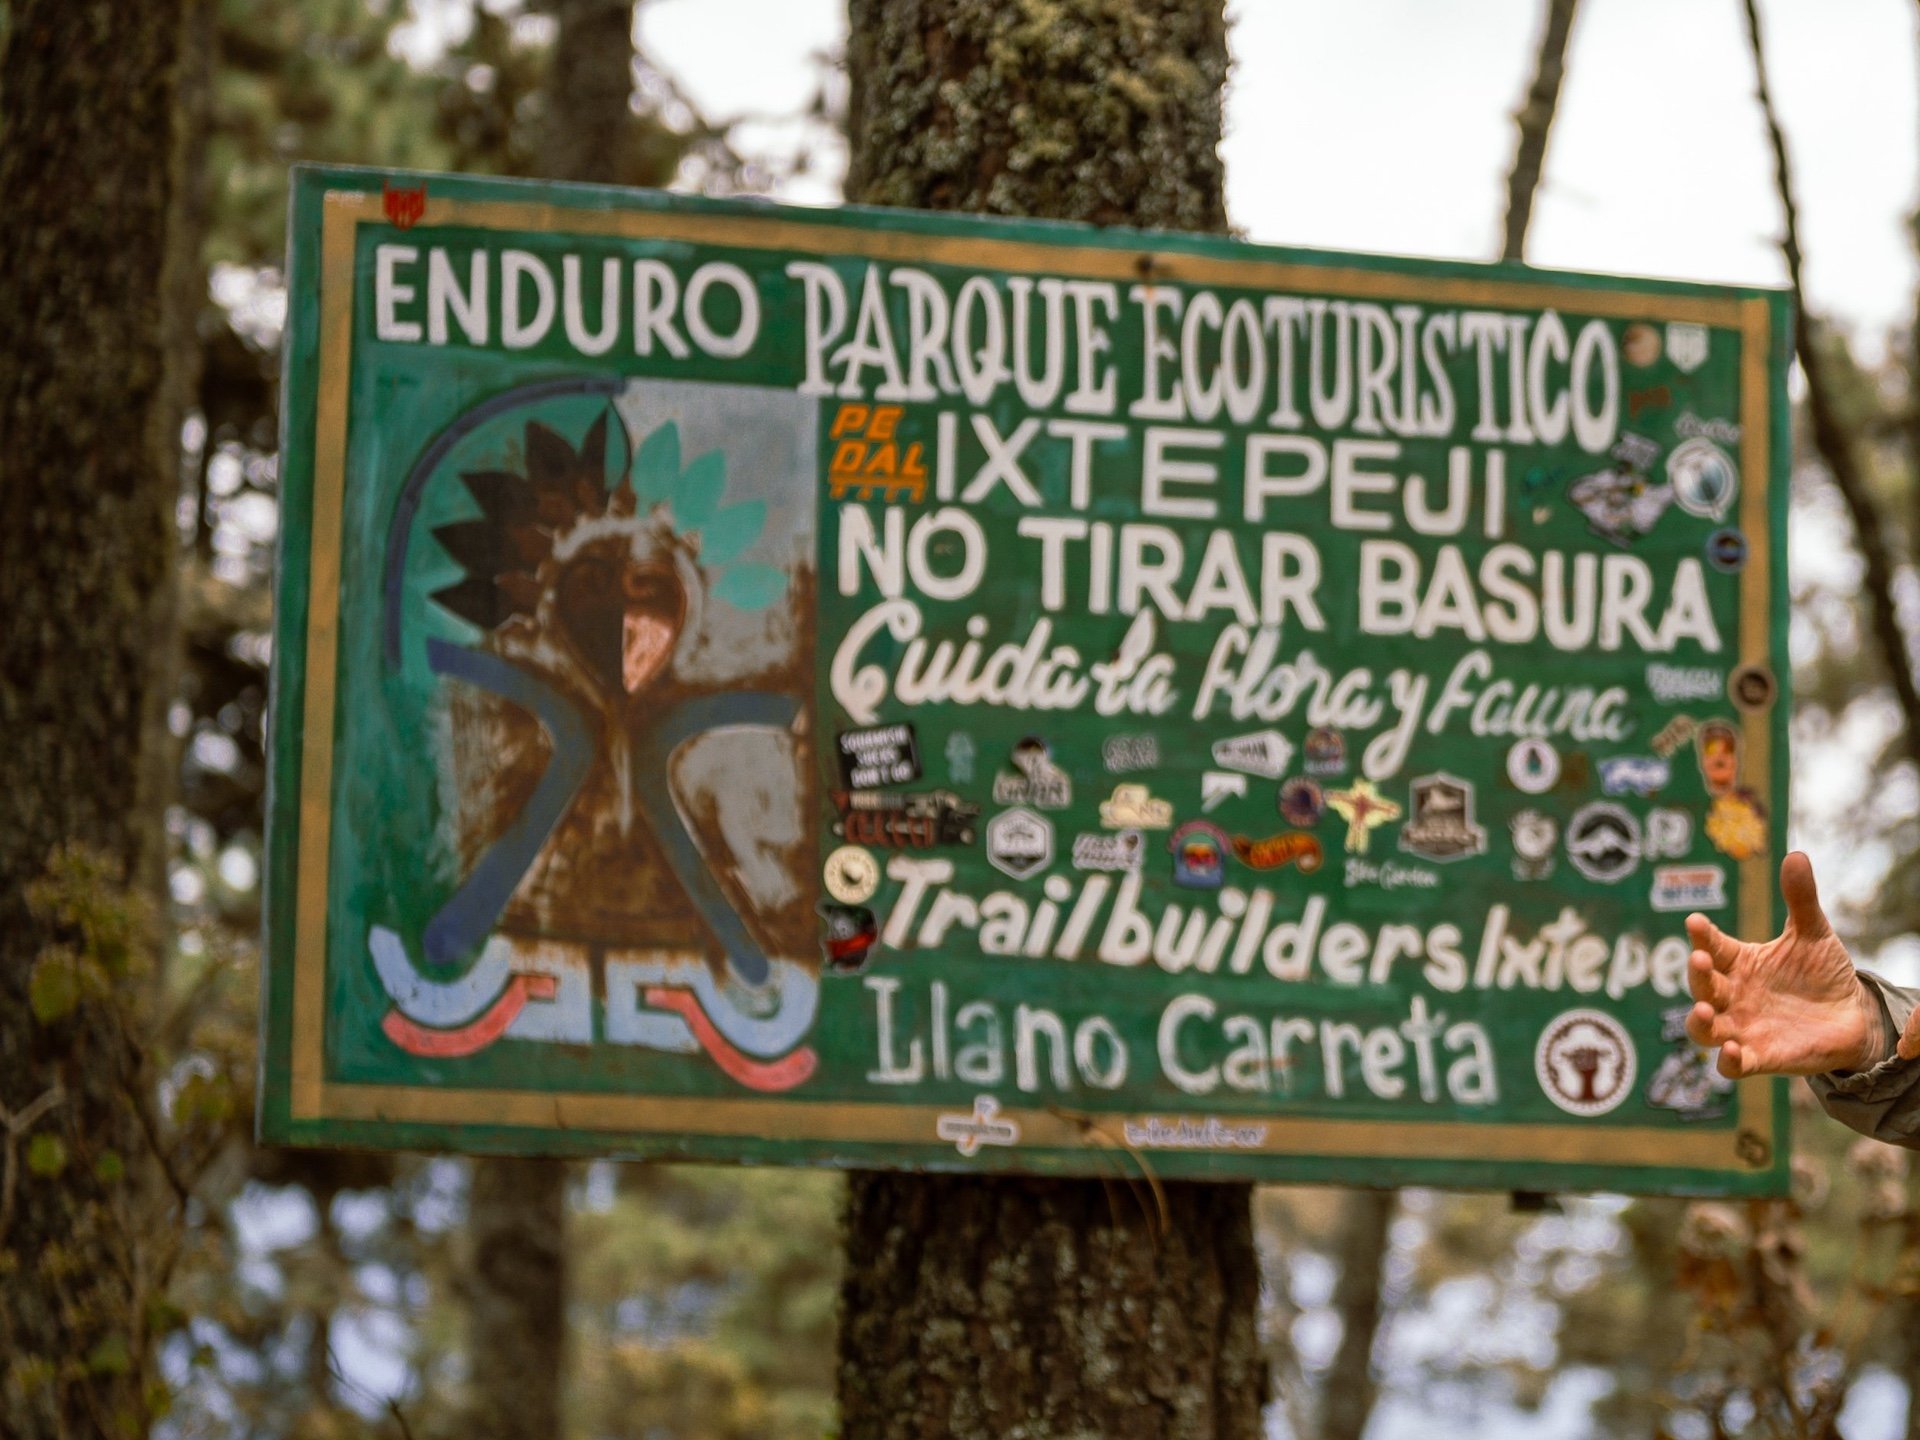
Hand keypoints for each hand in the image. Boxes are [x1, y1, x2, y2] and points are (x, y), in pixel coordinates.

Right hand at [1684, 852, 1880, 1076]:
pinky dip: (1727, 1061)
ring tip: (1704, 1011)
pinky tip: (1731, 1051)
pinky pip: (1733, 1065)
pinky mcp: (1759, 1057)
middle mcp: (1732, 995)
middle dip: (1696, 975)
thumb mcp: (1813, 933)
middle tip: (1700, 960)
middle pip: (1701, 986)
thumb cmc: (1823, 973)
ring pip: (1703, 1029)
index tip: (1695, 921)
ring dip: (1698, 1021)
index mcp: (1739, 962)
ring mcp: (1741, 1028)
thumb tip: (1796, 854)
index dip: (1701, 935)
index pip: (1712, 946)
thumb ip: (1800, 898)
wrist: (1853, 1017)